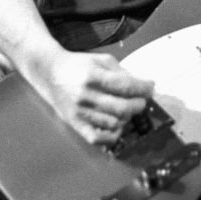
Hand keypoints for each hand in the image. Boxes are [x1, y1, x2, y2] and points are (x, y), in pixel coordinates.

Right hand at [35, 49, 153, 144]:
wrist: (49, 72)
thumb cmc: (78, 65)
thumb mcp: (101, 60)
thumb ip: (122, 72)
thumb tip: (142, 85)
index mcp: (93, 76)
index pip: (125, 86)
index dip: (143, 88)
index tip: (151, 87)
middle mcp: (85, 96)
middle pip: (122, 108)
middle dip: (139, 104)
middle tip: (142, 100)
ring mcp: (80, 112)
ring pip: (113, 124)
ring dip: (127, 118)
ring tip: (128, 110)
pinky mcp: (75, 124)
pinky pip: (96, 139)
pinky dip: (111, 137)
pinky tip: (117, 127)